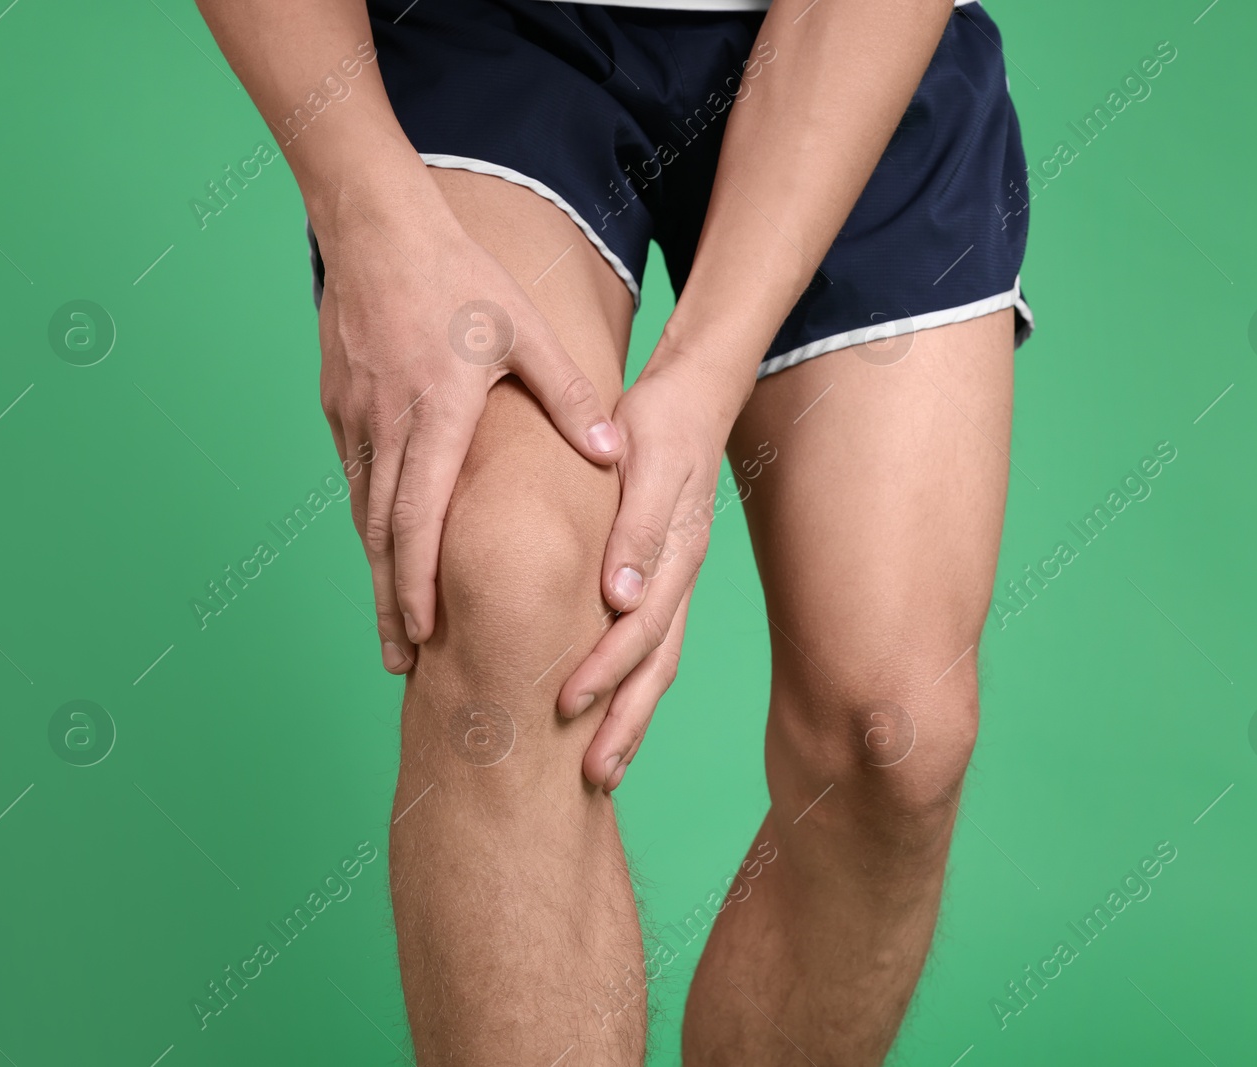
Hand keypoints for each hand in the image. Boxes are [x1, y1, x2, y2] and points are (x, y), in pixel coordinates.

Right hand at [314, 176, 623, 672]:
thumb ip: (568, 395)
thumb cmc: (456, 273)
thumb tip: (609, 454)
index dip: (417, 584)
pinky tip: (383, 551)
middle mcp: (386, 426)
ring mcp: (354, 418)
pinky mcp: (338, 406)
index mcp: (435, 414)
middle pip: (382, 536)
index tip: (422, 635)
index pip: (420, 519)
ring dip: (377, 573)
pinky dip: (369, 525)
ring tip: (390, 627)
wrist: (373, 224)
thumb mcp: (524, 330)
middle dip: (389, 605)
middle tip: (399, 662)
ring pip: (362, 513)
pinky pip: (354, 480)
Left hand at [558, 361, 741, 789]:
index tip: (565, 705)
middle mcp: (679, 577)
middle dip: (625, 722)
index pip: (640, 630)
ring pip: (659, 663)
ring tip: (603, 768)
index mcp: (676, 555)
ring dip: (632, 716)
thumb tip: (622, 598)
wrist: (691, 394)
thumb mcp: (647, 462)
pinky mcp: (662, 576)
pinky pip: (652, 644)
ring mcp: (674, 581)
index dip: (604, 671)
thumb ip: (638, 530)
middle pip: (656, 666)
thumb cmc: (660, 423)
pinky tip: (610, 710)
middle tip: (593, 775)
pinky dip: (633, 684)